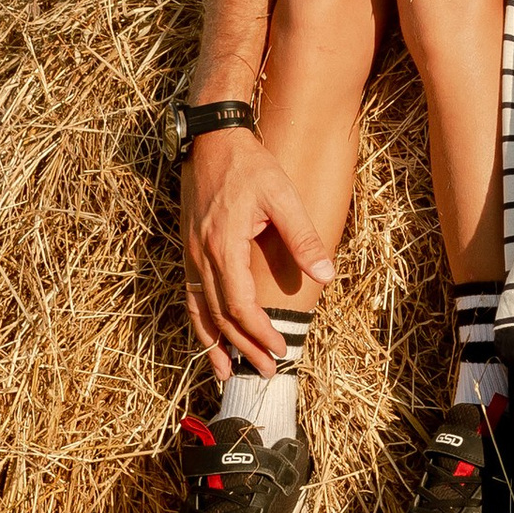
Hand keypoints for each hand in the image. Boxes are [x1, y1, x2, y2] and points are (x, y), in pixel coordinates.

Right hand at [181, 128, 334, 386]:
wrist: (210, 139)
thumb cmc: (249, 165)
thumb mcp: (283, 196)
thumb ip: (303, 237)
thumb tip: (326, 274)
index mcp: (224, 246)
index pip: (239, 305)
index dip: (259, 332)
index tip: (280, 349)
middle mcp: (200, 256)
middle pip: (220, 316)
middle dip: (243, 347)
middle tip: (266, 371)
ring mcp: (189, 254)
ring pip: (199, 311)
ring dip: (214, 344)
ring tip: (227, 374)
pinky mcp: (187, 250)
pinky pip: (190, 296)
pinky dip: (199, 323)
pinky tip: (207, 339)